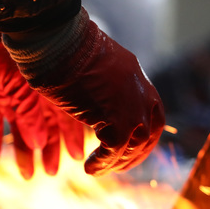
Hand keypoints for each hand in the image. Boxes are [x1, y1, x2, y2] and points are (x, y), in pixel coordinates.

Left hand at [0, 31, 83, 177]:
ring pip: (18, 129)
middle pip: (43, 129)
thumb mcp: (30, 86)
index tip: (78, 157)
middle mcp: (33, 93)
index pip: (67, 119)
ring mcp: (9, 93)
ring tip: (27, 175)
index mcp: (53, 87)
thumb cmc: (19, 49)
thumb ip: (33, 116)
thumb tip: (39, 143)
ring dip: (22, 152)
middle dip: (48, 151)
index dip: (72, 139)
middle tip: (52, 173)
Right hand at [9, 8, 164, 175]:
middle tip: (118, 166)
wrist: (56, 39)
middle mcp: (141, 91)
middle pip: (151, 131)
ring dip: (118, 161)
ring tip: (100, 169)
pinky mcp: (116, 118)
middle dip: (137, 153)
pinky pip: (114, 150)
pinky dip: (103, 162)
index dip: (145, 133)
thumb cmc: (62, 47)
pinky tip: (90, 167)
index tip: (131, 146)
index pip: (154, 112)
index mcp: (137, 76)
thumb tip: (97, 96)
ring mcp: (132, 105)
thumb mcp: (93, 66)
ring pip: (134, 144)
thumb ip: (104, 83)